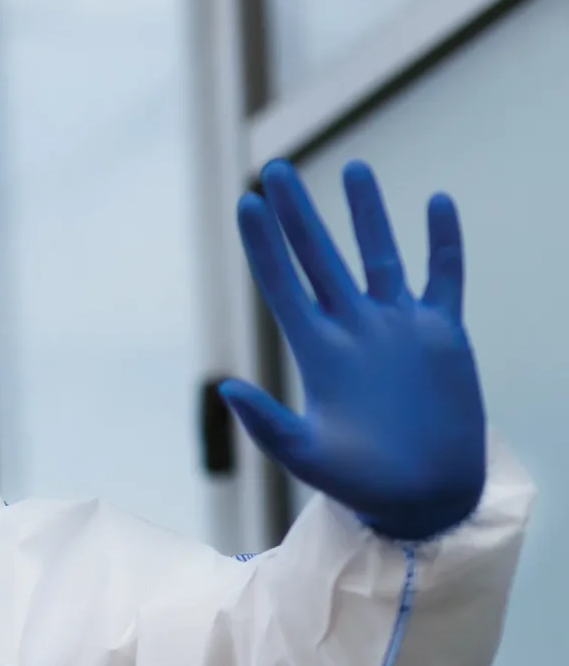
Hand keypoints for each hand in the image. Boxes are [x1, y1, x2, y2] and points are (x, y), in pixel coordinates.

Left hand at [220, 159, 485, 541]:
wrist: (423, 496)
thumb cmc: (360, 484)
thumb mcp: (306, 457)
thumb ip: (267, 423)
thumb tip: (224, 388)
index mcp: (317, 352)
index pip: (283, 284)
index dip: (264, 244)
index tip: (246, 203)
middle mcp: (353, 330)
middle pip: (320, 258)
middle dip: (299, 214)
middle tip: (278, 169)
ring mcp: (397, 328)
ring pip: (379, 256)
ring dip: (367, 215)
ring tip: (355, 169)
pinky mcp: (442, 335)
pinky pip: (442, 277)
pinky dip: (443, 243)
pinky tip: (437, 203)